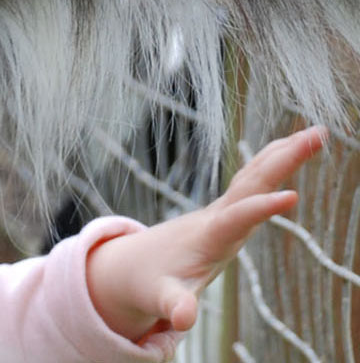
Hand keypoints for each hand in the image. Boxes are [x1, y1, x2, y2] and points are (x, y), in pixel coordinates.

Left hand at [86, 125, 326, 342]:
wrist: (134, 264)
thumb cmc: (152, 282)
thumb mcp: (162, 297)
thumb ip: (174, 305)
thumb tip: (181, 319)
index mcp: (208, 236)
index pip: (238, 218)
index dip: (261, 209)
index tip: (293, 196)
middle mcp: (218, 216)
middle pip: (252, 182)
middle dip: (283, 160)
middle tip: (317, 135)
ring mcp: (223, 209)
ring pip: (255, 175)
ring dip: (283, 152)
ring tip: (315, 132)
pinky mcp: (227, 210)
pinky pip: (253, 179)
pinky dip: (272, 161)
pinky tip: (289, 146)